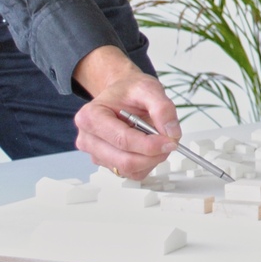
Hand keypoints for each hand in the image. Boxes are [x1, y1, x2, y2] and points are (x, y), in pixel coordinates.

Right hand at [72, 45, 180, 180]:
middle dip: (152, 155)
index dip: (149, 145)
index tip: (170, 142)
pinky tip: (150, 148)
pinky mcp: (106, 162)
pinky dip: (145, 164)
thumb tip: (172, 133)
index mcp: (91, 117)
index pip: (122, 140)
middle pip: (123, 160)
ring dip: (150, 160)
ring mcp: (95, 153)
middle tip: (170, 144)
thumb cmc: (129, 90)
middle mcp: (88, 138)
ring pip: (127, 170)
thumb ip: (162, 108)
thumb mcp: (149, 88)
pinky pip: (129, 173)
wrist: (121, 91)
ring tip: (159, 141)